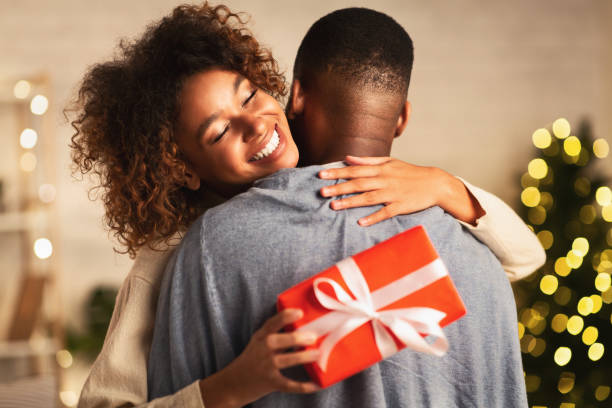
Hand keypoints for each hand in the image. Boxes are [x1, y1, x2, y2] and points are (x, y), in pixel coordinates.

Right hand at [200, 309, 319, 407]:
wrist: (233, 383)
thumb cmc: (252, 358)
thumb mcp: (258, 341)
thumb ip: (275, 333)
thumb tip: (303, 327)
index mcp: (261, 337)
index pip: (272, 323)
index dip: (285, 316)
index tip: (300, 312)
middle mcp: (262, 350)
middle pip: (278, 341)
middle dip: (296, 338)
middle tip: (313, 336)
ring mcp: (266, 367)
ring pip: (286, 360)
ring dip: (303, 357)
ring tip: (316, 354)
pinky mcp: (271, 383)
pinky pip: (289, 385)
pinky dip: (304, 386)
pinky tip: (317, 385)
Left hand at [318, 156, 482, 225]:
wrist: (435, 183)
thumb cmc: (410, 172)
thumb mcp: (390, 162)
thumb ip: (368, 161)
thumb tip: (348, 158)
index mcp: (380, 169)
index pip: (354, 170)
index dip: (337, 172)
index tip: (321, 175)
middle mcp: (384, 180)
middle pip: (358, 184)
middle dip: (338, 187)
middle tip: (321, 192)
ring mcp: (393, 194)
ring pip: (368, 198)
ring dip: (350, 202)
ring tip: (334, 206)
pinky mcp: (401, 206)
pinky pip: (385, 213)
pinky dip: (373, 217)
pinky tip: (361, 222)